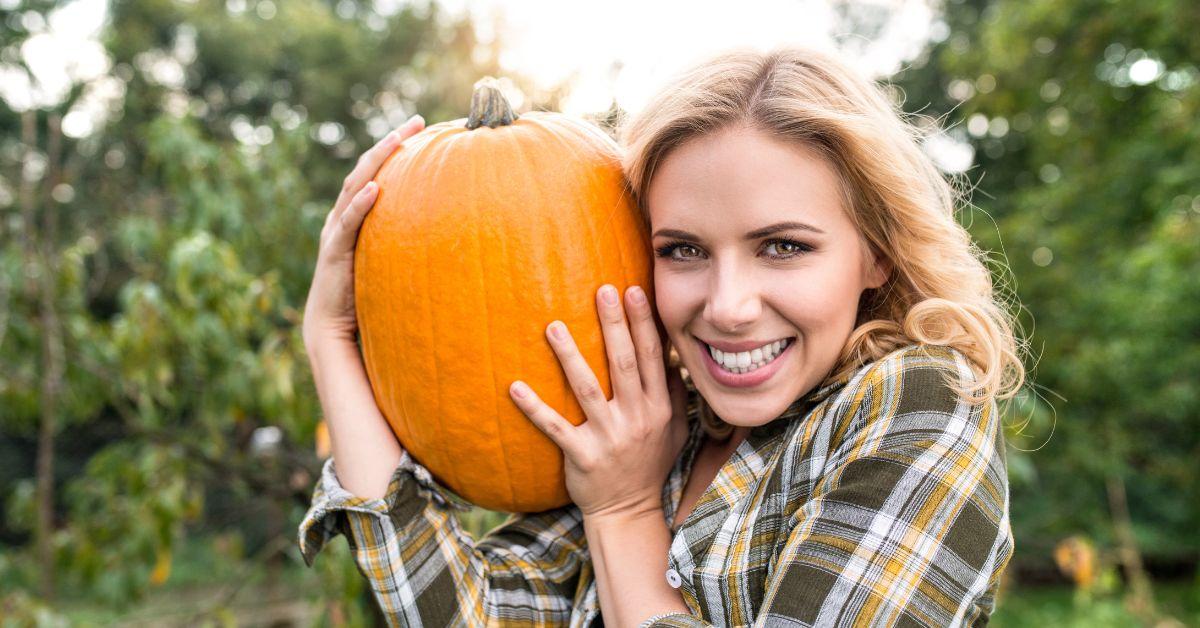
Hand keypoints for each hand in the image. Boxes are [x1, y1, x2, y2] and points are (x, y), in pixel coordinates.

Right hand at [302, 114, 424, 344]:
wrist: (332, 326)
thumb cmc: (362, 295)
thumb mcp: (387, 261)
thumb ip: (404, 242)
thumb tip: (444, 233)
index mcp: (353, 216)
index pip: (374, 173)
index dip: (394, 149)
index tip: (421, 128)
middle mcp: (341, 217)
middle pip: (364, 170)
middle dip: (388, 144)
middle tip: (415, 122)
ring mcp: (336, 232)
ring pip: (354, 188)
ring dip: (375, 162)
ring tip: (397, 141)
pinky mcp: (335, 252)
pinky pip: (348, 224)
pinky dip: (361, 205)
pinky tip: (376, 189)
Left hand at [508, 284, 690, 519]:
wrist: (629, 511)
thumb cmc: (650, 463)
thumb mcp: (675, 429)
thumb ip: (672, 392)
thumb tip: (670, 352)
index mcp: (658, 408)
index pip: (652, 357)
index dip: (644, 323)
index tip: (634, 290)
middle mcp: (637, 419)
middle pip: (624, 364)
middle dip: (614, 325)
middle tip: (603, 290)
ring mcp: (609, 437)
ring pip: (587, 389)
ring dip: (570, 357)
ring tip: (554, 326)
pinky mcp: (582, 456)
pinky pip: (555, 427)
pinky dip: (534, 408)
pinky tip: (515, 386)